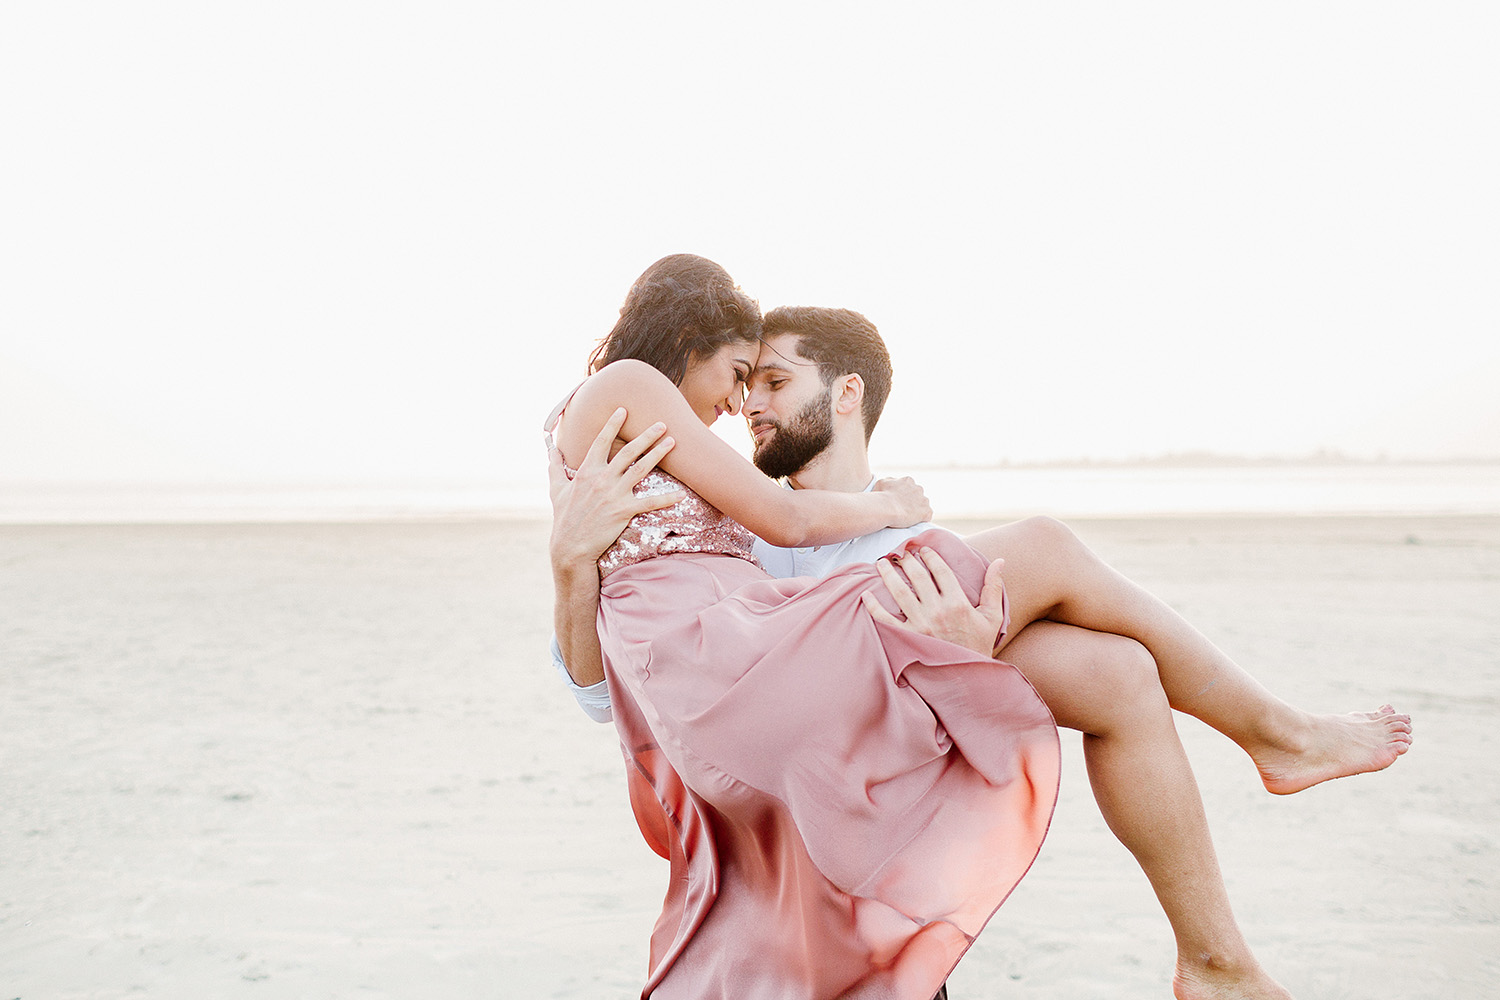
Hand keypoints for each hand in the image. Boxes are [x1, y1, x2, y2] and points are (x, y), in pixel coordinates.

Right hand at [547, 407, 683, 568]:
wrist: (570, 546)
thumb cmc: (564, 517)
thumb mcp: (556, 489)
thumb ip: (555, 466)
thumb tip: (550, 449)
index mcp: (586, 471)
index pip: (601, 441)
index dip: (612, 424)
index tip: (623, 410)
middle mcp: (602, 479)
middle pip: (628, 452)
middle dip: (646, 435)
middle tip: (662, 423)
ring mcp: (613, 494)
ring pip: (641, 469)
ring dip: (657, 454)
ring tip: (672, 442)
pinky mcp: (624, 511)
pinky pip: (649, 502)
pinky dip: (666, 498)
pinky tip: (681, 493)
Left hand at [861, 547, 1007, 656]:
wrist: (968, 678)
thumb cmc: (979, 645)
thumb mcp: (992, 617)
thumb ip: (993, 587)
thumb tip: (1000, 560)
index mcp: (957, 603)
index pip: (940, 571)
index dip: (930, 556)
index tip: (923, 549)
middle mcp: (937, 611)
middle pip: (918, 577)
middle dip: (907, 560)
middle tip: (900, 552)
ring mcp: (920, 625)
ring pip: (899, 593)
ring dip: (888, 575)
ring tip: (881, 562)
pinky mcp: (907, 638)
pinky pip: (886, 620)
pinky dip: (874, 607)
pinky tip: (866, 594)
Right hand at [872, 476, 931, 526]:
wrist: (886, 508)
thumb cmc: (881, 496)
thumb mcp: (881, 482)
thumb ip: (890, 481)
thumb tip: (892, 482)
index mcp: (908, 480)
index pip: (909, 487)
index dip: (904, 495)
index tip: (898, 501)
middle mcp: (918, 488)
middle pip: (918, 495)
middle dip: (912, 502)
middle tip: (902, 510)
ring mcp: (924, 500)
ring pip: (923, 505)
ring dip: (917, 510)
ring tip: (908, 517)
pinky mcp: (926, 511)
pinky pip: (927, 516)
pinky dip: (922, 519)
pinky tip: (913, 522)